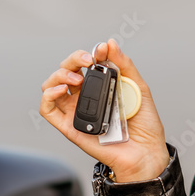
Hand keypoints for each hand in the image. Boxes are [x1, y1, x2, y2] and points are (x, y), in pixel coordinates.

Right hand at [39, 38, 170, 182]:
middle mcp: (85, 97)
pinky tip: (61, 89)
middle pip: (65, 71)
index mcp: (101, 86)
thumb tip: (110, 43)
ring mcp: (76, 111)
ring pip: (51, 87)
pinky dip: (48, 96)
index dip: (90, 52)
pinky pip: (48, 110)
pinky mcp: (70, 127)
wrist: (146, 152)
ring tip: (75, 77)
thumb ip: (125, 66)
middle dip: (72, 59)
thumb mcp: (139, 89)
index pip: (85, 63)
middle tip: (86, 60)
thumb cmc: (144, 124)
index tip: (101, 50)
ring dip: (59, 75)